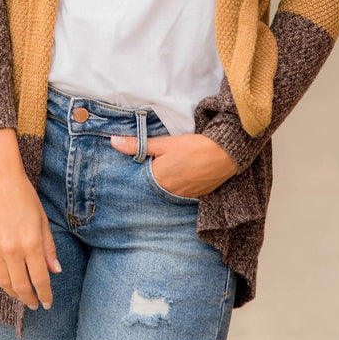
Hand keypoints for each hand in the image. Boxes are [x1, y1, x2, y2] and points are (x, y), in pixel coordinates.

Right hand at [0, 170, 61, 309]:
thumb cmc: (25, 197)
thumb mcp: (43, 221)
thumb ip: (48, 248)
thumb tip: (55, 270)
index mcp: (31, 242)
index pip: (39, 279)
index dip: (45, 294)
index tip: (47, 303)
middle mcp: (12, 249)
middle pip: (21, 286)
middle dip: (29, 298)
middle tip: (35, 304)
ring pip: (3, 282)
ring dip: (13, 293)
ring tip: (20, 294)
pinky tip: (3, 281)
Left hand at [110, 133, 238, 197]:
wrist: (225, 154)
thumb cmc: (192, 147)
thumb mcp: (164, 143)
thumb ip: (138, 145)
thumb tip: (113, 142)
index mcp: (158, 180)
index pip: (138, 182)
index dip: (134, 174)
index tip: (129, 169)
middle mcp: (169, 194)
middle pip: (152, 189)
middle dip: (148, 180)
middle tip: (147, 169)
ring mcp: (184, 197)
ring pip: (167, 192)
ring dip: (163, 184)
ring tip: (163, 172)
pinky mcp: (197, 196)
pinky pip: (181, 194)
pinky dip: (177, 187)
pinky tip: (179, 176)